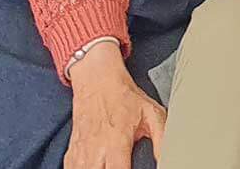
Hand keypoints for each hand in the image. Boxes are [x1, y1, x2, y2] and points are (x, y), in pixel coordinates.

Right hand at [65, 44, 163, 167]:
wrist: (97, 78)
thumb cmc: (124, 96)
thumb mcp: (152, 112)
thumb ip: (162, 138)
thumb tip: (167, 158)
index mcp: (116, 140)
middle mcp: (96, 148)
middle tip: (122, 167)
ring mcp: (81, 150)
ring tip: (107, 166)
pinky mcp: (72, 150)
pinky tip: (94, 167)